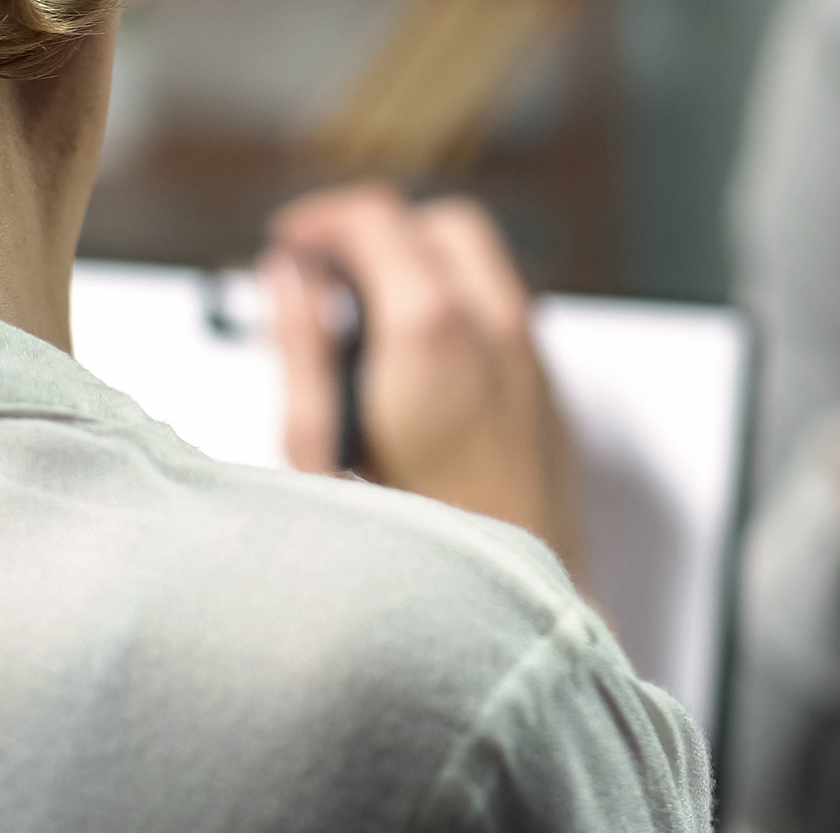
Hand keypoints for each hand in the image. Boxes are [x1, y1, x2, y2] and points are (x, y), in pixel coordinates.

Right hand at [262, 184, 580, 574]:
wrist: (511, 621)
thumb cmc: (411, 557)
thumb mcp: (317, 451)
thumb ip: (303, 347)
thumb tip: (288, 276)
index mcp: (433, 329)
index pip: (377, 217)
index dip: (322, 221)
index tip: (288, 246)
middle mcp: (498, 330)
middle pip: (441, 224)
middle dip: (380, 232)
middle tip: (324, 272)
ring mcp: (534, 361)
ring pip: (483, 267)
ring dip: (424, 268)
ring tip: (364, 320)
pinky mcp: (550, 395)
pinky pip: (507, 316)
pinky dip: (460, 308)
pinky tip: (415, 363)